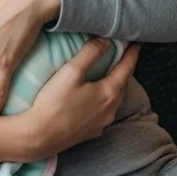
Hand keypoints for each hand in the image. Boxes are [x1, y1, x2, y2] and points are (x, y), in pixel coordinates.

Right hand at [23, 39, 140, 160]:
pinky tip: (96, 96)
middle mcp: (110, 110)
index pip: (127, 68)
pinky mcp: (92, 132)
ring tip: (112, 72)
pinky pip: (105, 111)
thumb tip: (106, 39)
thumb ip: (90, 53)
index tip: (137, 42)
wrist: (39, 136)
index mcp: (109, 93)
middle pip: (123, 84)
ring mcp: (102, 123)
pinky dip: (105, 99)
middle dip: (125, 68)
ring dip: (116, 84)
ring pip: (115, 99)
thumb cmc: (54, 102)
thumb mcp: (71, 71)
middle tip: (124, 54)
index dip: (132, 53)